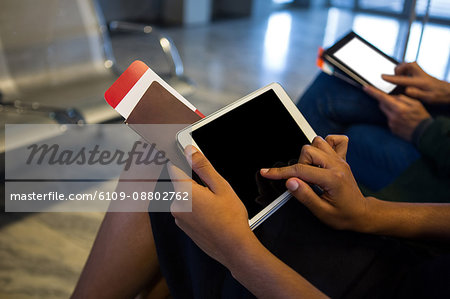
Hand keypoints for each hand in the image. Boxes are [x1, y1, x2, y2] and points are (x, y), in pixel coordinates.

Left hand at [168, 146, 255, 266]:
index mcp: (184, 192)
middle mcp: (176, 205)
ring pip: (184, 198)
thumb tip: (189, 151)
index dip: (184, 163)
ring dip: (196, 197)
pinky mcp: (182, 227)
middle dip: (194, 183)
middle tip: (213, 191)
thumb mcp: (221, 186)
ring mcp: (178, 218)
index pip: (174, 168)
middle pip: (180, 184)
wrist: (233, 248)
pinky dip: (196, 210)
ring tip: (214, 206)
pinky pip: (186, 210)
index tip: (193, 165)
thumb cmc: (230, 219)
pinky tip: (211, 215)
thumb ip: (202, 167)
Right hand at [260, 136, 369, 231]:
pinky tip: (320, 158)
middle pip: (308, 150)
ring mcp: (340, 160)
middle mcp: (337, 165)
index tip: (267, 173)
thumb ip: (305, 195)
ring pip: (318, 142)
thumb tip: (289, 182)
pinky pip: (333, 140)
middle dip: (298, 165)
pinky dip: (324, 145)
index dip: (280, 172)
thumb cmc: (344, 215)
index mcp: (333, 179)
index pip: (301, 170)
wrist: (362, 214)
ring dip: (308, 155)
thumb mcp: (322, 212)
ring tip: (310, 171)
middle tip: (302, 182)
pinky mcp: (341, 158)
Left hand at [364, 86, 430, 140]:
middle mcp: (392, 117)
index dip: (373, 92)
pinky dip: (394, 118)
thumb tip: (392, 97)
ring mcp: (391, 124)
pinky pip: (389, 120)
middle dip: (386, 101)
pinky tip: (403, 120)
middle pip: (382, 105)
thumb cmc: (421, 117)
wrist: (425, 133)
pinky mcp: (392, 129)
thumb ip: (402, 98)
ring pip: (386, 112)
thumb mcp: (416, 103)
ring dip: (391, 110)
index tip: (365, 88)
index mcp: (398, 108)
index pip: (382, 98)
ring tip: (403, 113)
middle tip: (398, 102)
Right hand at [382, 62, 449, 104]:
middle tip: (396, 76)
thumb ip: (417, 94)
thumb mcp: (429, 98)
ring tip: (400, 77)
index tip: (382, 76)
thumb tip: (407, 89)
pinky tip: (406, 78)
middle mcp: (421, 74)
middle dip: (399, 69)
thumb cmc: (438, 96)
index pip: (403, 79)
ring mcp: (422, 72)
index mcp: (421, 82)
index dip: (392, 78)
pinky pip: (411, 67)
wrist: (448, 91)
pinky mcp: (422, 72)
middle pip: (408, 64)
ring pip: (409, 64)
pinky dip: (406, 70)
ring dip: (403, 69)